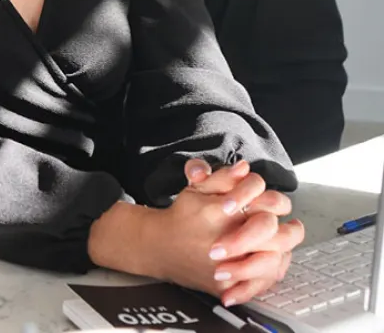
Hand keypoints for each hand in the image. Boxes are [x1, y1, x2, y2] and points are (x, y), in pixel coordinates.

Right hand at [135, 166, 300, 298]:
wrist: (162, 247)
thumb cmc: (182, 216)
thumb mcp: (196, 189)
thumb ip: (222, 177)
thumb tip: (244, 168)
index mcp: (218, 212)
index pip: (256, 197)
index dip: (263, 192)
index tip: (262, 195)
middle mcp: (226, 240)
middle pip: (273, 231)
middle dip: (287, 226)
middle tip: (293, 222)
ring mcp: (229, 266)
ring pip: (273, 259)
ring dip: (286, 248)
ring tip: (289, 238)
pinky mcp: (230, 285)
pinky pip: (263, 281)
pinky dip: (275, 269)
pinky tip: (277, 258)